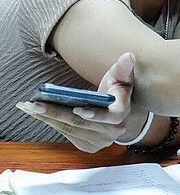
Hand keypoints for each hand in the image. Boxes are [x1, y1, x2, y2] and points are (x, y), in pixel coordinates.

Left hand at [16, 52, 144, 152]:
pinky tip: (37, 113)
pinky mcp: (88, 146)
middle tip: (34, 103)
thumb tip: (128, 56)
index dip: (94, 114)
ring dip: (47, 118)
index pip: (110, 116)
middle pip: (81, 123)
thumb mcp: (122, 77)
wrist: (116, 111)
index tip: (77, 108)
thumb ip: (124, 68)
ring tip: (29, 106)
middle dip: (56, 112)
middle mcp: (113, 131)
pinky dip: (50, 123)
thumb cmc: (117, 90)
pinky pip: (66, 134)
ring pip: (70, 129)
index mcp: (123, 113)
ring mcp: (100, 141)